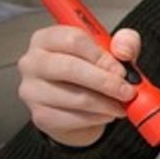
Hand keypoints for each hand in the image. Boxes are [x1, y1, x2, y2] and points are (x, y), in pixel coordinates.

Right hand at [17, 25, 139, 146]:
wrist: (80, 105)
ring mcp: (32, 90)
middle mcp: (33, 62)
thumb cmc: (93, 70)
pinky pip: (72, 118)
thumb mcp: (114, 50)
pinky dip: (97, 118)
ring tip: (121, 105)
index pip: (73, 40)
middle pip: (69, 68)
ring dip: (106, 103)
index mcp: (48, 39)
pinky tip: (106, 114)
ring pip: (74, 97)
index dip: (101, 56)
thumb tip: (124, 50)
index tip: (121, 70)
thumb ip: (125, 42)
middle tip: (127, 91)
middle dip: (105, 82)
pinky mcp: (40, 115)